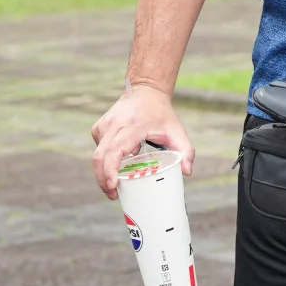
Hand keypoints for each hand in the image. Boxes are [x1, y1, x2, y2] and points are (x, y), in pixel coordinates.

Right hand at [91, 82, 193, 198]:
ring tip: (119, 180)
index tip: (112, 186)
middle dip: (103, 179)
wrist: (146, 90)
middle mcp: (114, 124)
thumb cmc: (162, 114)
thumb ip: (186, 151)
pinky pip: (99, 149)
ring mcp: (104, 125)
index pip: (115, 150)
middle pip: (100, 156)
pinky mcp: (98, 128)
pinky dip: (107, 160)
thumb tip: (187, 172)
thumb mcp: (177, 131)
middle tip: (113, 195)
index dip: (110, 170)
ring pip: (98, 154)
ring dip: (105, 171)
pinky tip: (120, 159)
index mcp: (133, 125)